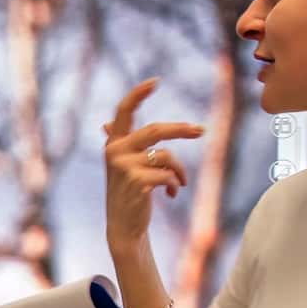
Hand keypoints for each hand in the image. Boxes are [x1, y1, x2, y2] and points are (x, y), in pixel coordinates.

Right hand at [102, 78, 202, 255]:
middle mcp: (115, 151)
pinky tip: (172, 193)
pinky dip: (175, 183)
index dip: (138, 94)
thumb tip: (105, 124)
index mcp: (113, 143)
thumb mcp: (121, 166)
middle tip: (201, 131)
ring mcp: (124, 166)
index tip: (155, 81)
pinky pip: (169, 174)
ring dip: (179, 170)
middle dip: (181, 130)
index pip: (124, 111)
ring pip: (166, 156)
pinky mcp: (137, 181)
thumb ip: (118, 143)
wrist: (123, 226)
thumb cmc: (127, 193)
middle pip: (155, 130)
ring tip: (178, 182)